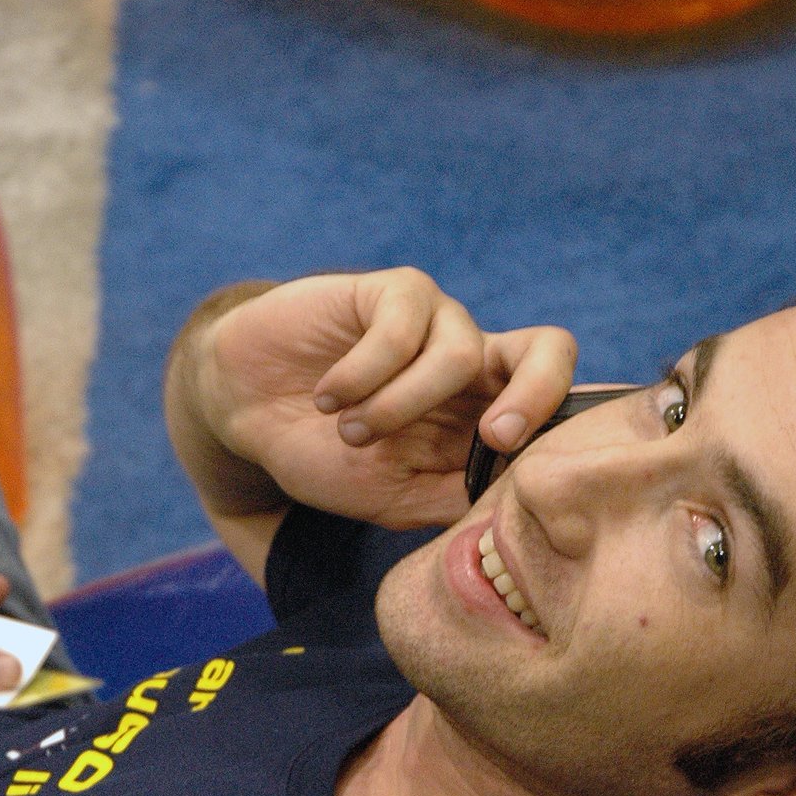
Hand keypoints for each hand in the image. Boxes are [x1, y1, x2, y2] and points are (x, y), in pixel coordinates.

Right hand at [199, 269, 576, 527]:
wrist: (242, 410)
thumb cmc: (320, 455)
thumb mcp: (390, 496)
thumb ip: (451, 496)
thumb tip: (515, 503)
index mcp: (482, 412)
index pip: (553, 407)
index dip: (552, 432)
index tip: (513, 472)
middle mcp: (470, 361)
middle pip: (548, 350)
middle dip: (535, 393)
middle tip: (494, 435)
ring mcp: (432, 321)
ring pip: (458, 355)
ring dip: (400, 406)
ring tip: (350, 432)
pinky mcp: (389, 291)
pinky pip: (401, 328)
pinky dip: (362, 374)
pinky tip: (325, 397)